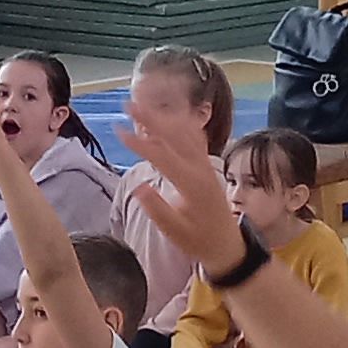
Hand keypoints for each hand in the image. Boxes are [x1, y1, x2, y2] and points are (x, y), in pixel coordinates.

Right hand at [118, 99, 247, 276]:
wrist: (227, 243)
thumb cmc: (199, 240)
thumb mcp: (175, 231)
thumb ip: (157, 209)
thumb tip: (138, 186)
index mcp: (191, 184)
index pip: (161, 156)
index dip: (139, 142)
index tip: (119, 130)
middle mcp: (200, 168)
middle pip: (173, 135)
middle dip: (150, 118)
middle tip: (129, 104)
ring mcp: (206, 165)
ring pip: (185, 132)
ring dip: (165, 115)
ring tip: (146, 104)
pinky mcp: (207, 166)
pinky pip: (196, 137)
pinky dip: (184, 121)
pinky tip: (175, 112)